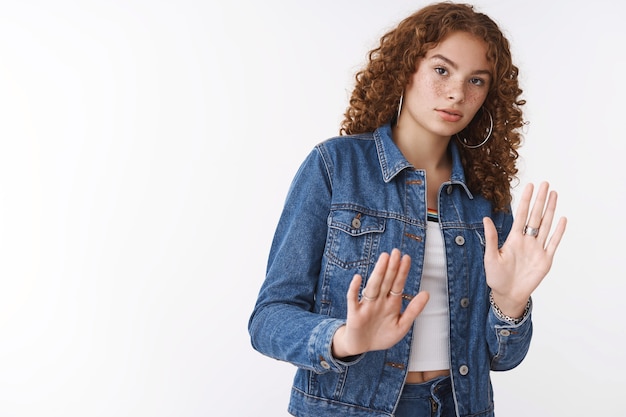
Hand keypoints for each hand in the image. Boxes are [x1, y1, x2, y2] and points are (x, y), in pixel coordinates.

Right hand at [331, 249, 428, 357]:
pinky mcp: (354, 313)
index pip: (397, 284)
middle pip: (386, 281)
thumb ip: (414, 310)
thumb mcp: (402, 326)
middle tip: (396, 252)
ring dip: (378, 273)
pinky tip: (358, 278)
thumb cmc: (381, 335)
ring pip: (373, 286)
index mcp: (391, 303)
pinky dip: (354, 289)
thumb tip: (427, 293)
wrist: (362, 347)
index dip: (402, 272)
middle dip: (391, 267)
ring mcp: (366, 305)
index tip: (406, 258)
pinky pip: (353, 299)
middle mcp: (379, 301)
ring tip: (384, 259)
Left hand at [483, 182, 566, 316]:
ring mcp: (537, 249)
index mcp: (513, 238)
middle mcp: (527, 241)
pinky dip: (559, 232)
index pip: (521, 215)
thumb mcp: (490, 256)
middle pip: (536, 216)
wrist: (507, 295)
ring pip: (546, 225)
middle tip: (545, 183)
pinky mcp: (545, 260)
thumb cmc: (496, 277)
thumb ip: (491, 238)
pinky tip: (562, 219)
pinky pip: (553, 243)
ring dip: (551, 210)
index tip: (529, 186)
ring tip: (554, 195)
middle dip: (540, 200)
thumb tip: (486, 219)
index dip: (525, 200)